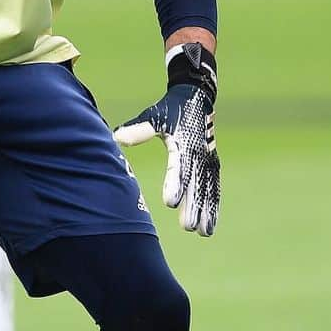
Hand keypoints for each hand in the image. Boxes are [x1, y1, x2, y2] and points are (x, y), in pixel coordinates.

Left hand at [113, 42, 219, 235]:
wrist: (196, 98)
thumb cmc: (170, 110)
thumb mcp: (154, 116)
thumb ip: (138, 129)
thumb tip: (116, 138)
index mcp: (183, 143)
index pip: (179, 167)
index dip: (175, 185)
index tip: (170, 203)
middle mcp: (199, 153)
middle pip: (196, 184)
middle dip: (193, 206)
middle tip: (187, 227)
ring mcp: (208, 159)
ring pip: (208, 189)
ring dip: (206, 211)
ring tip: (203, 233)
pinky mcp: (212, 163)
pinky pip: (214, 187)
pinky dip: (213, 205)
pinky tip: (211, 224)